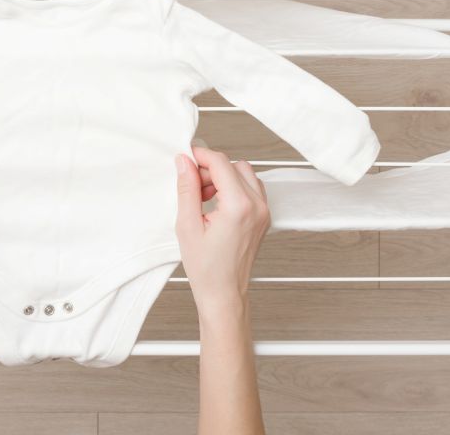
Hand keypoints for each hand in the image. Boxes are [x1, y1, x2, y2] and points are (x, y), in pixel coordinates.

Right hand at [174, 146, 270, 313]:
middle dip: (210, 169)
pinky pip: (251, 188)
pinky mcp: (264, 217)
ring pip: (244, 174)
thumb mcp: (187, 226)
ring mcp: (264, 212)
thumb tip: (184, 162)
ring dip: (222, 177)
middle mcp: (257, 205)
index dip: (200, 156)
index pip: (221, 163)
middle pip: (233, 165)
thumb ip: (187, 189)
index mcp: (239, 206)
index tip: (184, 158)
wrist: (224, 294)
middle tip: (191, 186)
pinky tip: (216, 203)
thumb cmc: (206, 268)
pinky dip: (234, 187)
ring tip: (203, 197)